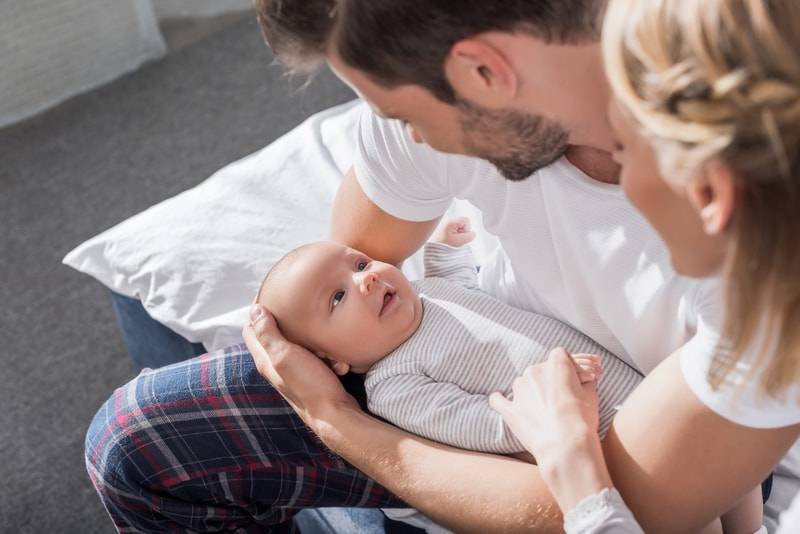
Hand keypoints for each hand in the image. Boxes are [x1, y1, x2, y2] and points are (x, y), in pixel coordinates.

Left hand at [242, 304, 358, 425]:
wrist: (336, 415)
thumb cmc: (310, 386)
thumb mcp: (286, 355)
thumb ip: (268, 333)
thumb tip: (255, 310)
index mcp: (265, 359)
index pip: (250, 329)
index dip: (256, 310)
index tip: (272, 294)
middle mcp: (277, 366)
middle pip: (277, 334)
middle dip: (293, 324)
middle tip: (306, 314)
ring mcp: (295, 372)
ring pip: (302, 345)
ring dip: (316, 342)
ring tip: (326, 349)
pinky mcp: (313, 376)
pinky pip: (319, 358)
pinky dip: (328, 356)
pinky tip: (337, 362)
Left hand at [432, 216, 474, 246]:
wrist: (430, 249)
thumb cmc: (442, 245)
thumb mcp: (458, 242)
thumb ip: (469, 236)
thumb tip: (472, 234)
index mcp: (451, 221)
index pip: (467, 220)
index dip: (467, 229)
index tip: (459, 237)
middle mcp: (446, 219)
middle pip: (462, 223)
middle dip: (461, 232)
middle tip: (454, 239)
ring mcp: (443, 223)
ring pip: (457, 227)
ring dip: (456, 234)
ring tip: (449, 240)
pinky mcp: (441, 227)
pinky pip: (451, 229)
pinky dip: (451, 234)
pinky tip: (446, 240)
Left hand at [489, 348, 600, 466]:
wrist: (566, 446)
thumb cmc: (581, 420)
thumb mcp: (591, 395)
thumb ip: (585, 382)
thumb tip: (584, 380)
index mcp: (556, 364)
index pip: (560, 356)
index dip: (568, 368)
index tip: (574, 379)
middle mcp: (534, 371)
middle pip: (541, 370)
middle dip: (550, 382)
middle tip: (562, 399)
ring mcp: (519, 390)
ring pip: (523, 384)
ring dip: (531, 392)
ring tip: (543, 410)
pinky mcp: (510, 409)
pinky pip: (499, 400)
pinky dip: (500, 400)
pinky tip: (500, 400)